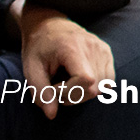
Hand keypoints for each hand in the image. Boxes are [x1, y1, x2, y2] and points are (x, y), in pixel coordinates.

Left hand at [18, 4, 113, 119]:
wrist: (49, 24)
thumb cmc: (38, 48)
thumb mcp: (31, 70)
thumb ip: (41, 93)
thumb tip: (52, 115)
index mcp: (74, 48)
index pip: (85, 80)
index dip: (69, 93)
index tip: (52, 89)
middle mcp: (94, 47)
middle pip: (95, 87)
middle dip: (74, 96)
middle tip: (56, 88)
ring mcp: (103, 48)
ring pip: (104, 86)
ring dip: (84, 93)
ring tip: (68, 84)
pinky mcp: (107, 52)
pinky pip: (108, 79)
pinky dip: (94, 86)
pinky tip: (78, 80)